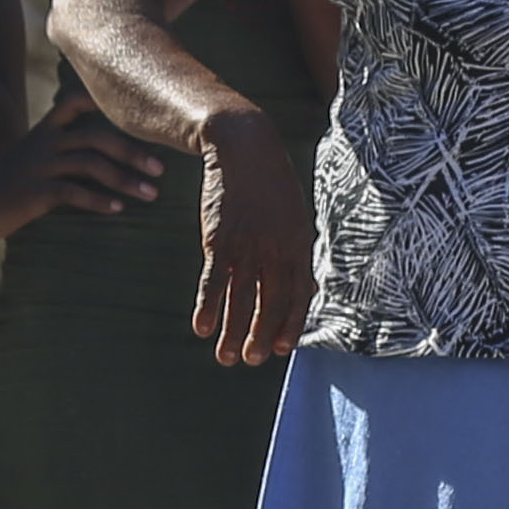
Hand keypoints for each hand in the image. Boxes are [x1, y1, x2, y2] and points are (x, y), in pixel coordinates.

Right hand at [0, 97, 161, 244]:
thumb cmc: (8, 186)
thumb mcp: (31, 159)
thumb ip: (62, 152)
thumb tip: (109, 162)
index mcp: (44, 131)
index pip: (75, 103)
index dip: (106, 104)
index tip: (139, 118)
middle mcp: (44, 143)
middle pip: (96, 136)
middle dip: (133, 151)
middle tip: (160, 169)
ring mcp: (38, 166)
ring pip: (91, 164)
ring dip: (125, 180)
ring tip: (150, 195)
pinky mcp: (34, 191)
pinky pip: (73, 192)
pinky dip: (98, 200)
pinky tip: (117, 209)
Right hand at [187, 115, 312, 365]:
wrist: (243, 148)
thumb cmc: (270, 185)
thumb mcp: (295, 216)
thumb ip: (298, 254)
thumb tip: (307, 289)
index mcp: (299, 244)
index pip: (299, 294)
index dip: (290, 324)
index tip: (281, 348)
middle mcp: (277, 248)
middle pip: (271, 301)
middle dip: (261, 335)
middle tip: (252, 361)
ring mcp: (248, 244)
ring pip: (241, 297)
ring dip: (233, 330)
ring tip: (226, 357)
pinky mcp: (219, 238)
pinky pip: (214, 279)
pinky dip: (208, 305)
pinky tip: (201, 327)